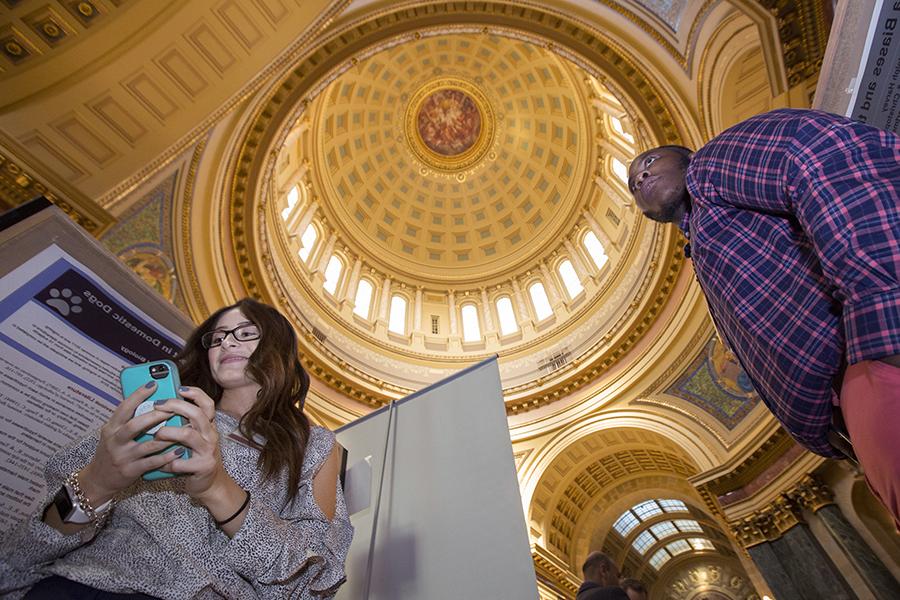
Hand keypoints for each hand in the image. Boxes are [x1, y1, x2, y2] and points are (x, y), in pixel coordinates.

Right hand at [79, 381, 181, 503]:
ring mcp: (123, 457)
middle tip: (173, 408)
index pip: (124, 408)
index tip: (153, 384)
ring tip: (184, 429)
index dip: (138, 395)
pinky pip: (152, 462)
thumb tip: (151, 401)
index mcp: (111, 428)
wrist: (98, 479)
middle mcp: (115, 441)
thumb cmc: (111, 451)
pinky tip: (179, 451)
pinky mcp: (131, 471)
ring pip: (148, 445)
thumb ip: (128, 420)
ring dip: (168, 437)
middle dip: (155, 416)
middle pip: (135, 425)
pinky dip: (167, 456)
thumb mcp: (113, 433)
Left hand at [152, 386, 235, 501]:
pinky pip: (180, 461)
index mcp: (208, 426)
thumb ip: (183, 425)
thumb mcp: (194, 438)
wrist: (209, 484)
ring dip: (168, 432)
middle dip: (176, 406)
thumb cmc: (195, 458)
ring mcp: (208, 450)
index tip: (179, 388)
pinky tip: (160, 463)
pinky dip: (166, 462)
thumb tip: (160, 409)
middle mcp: (211, 435)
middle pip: (197, 414)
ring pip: (188, 435)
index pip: (207, 404)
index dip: (195, 394)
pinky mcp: (203, 466)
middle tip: (158, 405)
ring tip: (156, 435)